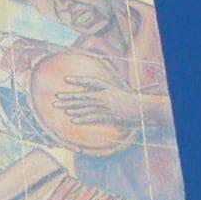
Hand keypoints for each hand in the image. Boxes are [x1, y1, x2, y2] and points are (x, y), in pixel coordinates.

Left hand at [39, 58, 170, 135]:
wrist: (145, 110)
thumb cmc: (132, 104)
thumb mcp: (118, 95)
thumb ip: (107, 95)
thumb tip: (98, 97)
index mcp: (108, 88)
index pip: (91, 82)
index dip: (79, 80)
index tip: (66, 79)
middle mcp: (105, 96)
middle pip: (83, 96)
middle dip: (68, 97)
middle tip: (55, 98)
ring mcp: (107, 106)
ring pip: (86, 106)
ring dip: (72, 108)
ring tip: (60, 108)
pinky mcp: (109, 116)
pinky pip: (93, 117)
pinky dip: (83, 118)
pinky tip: (72, 119)